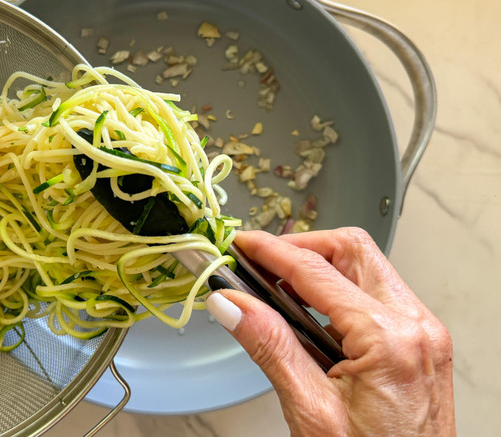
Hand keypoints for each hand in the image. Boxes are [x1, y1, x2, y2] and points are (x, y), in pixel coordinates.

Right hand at [206, 228, 454, 436]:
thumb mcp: (310, 409)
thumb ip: (270, 346)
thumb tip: (232, 304)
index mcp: (390, 340)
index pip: (317, 271)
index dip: (271, 252)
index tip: (241, 246)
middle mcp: (416, 327)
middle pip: (352, 250)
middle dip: (301, 247)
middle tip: (260, 261)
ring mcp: (423, 335)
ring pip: (366, 267)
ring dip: (320, 267)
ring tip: (277, 287)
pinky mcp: (421, 345)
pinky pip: (377, 296)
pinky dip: (339, 291)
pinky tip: (309, 313)